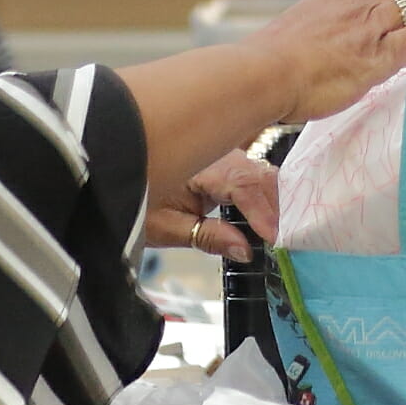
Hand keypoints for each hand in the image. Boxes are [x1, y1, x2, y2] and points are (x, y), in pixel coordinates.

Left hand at [146, 150, 277, 261]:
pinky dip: (267, 194)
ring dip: (275, 201)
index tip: (275, 237)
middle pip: (260, 176)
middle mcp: (216, 156)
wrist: (115, 177)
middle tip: (290, 238)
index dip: (263, 212)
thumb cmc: (133, 198)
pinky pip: (254, 173)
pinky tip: (275, 213)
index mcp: (200, 167)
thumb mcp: (164, 227)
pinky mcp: (226, 162)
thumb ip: (207, 237)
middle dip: (277, 207)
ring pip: (261, 173)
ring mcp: (224, 155)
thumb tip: (243, 249)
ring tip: (285, 230)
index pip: (243, 185)